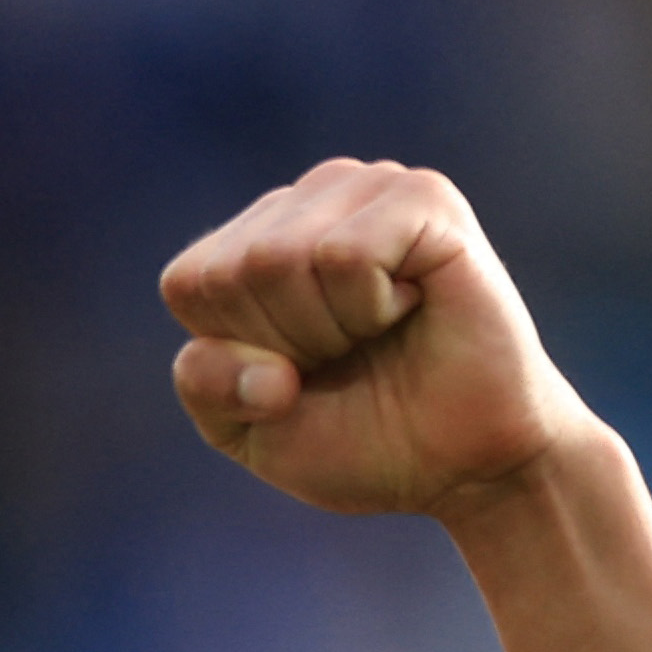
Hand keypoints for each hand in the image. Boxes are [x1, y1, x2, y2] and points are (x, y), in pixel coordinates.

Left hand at [160, 160, 600, 518]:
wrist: (462, 464)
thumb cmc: (360, 438)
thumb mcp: (247, 429)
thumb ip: (205, 383)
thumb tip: (264, 364)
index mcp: (252, 242)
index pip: (188, 282)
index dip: (235, 354)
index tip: (295, 374)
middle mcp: (308, 199)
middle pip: (233, 270)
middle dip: (283, 343)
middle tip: (347, 355)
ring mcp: (368, 187)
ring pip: (280, 257)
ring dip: (327, 329)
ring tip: (377, 332)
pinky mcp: (424, 198)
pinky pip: (345, 255)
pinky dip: (369, 308)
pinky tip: (411, 308)